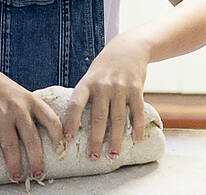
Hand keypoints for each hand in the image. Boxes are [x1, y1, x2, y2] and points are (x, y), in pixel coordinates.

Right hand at [0, 61, 63, 181]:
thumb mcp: (19, 94)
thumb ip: (29, 110)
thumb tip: (43, 133)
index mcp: (31, 100)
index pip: (51, 120)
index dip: (58, 136)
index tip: (62, 151)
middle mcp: (18, 107)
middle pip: (32, 138)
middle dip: (36, 160)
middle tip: (38, 175)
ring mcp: (0, 113)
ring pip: (11, 145)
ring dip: (14, 164)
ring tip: (16, 177)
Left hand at [62, 33, 149, 159]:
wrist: (129, 48)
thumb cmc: (104, 68)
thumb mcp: (90, 77)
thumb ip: (84, 97)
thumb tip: (71, 125)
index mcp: (87, 82)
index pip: (76, 104)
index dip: (71, 122)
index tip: (68, 139)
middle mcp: (103, 85)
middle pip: (99, 116)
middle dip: (96, 139)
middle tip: (93, 157)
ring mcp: (121, 87)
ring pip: (118, 118)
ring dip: (116, 139)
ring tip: (113, 155)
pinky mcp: (136, 88)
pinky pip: (137, 111)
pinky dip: (137, 127)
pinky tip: (135, 140)